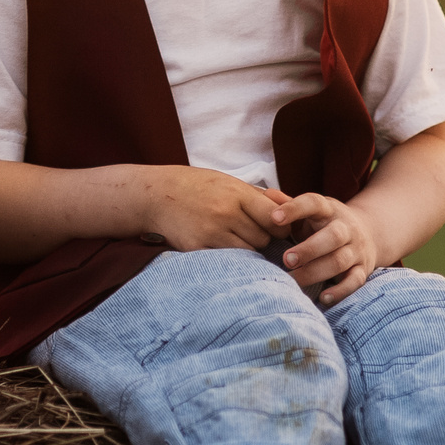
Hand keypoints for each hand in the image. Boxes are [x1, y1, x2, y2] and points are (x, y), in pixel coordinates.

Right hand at [131, 166, 284, 253]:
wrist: (156, 195)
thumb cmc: (196, 186)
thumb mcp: (227, 182)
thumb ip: (256, 197)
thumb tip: (288, 211)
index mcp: (236, 194)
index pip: (276, 218)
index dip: (281, 226)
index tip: (276, 228)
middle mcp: (226, 213)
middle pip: (263, 239)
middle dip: (262, 239)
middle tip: (252, 235)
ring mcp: (211, 233)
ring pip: (248, 253)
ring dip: (248, 251)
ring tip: (237, 242)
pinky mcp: (197, 249)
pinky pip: (226, 262)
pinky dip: (229, 260)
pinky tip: (223, 251)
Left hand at [268, 192, 382, 306]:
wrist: (369, 233)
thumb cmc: (326, 223)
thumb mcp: (311, 211)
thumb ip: (289, 204)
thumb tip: (265, 194)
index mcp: (329, 209)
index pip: (314, 203)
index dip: (294, 209)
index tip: (274, 218)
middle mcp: (346, 228)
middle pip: (333, 236)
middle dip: (309, 249)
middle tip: (286, 259)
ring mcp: (356, 249)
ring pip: (340, 260)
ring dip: (316, 272)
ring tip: (294, 280)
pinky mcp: (363, 269)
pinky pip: (355, 281)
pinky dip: (340, 291)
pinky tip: (323, 298)